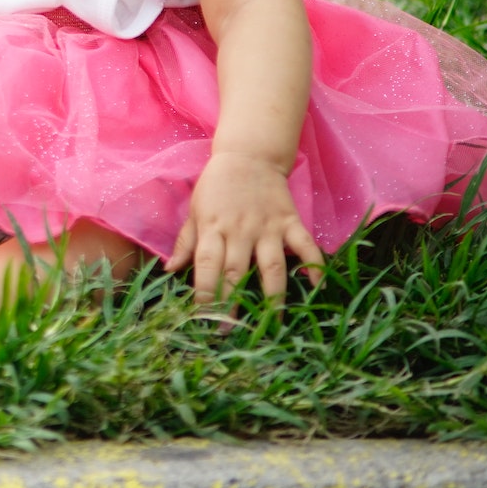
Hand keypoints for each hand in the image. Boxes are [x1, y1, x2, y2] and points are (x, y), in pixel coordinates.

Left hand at [165, 151, 324, 307]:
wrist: (248, 156)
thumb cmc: (216, 187)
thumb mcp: (195, 210)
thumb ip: (186, 242)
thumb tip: (169, 270)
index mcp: (212, 228)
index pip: (206, 265)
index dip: (205, 292)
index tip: (202, 317)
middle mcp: (240, 230)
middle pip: (236, 272)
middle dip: (232, 303)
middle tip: (230, 331)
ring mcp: (267, 227)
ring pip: (271, 266)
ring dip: (273, 296)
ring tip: (272, 323)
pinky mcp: (290, 222)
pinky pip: (305, 246)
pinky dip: (314, 265)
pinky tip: (316, 286)